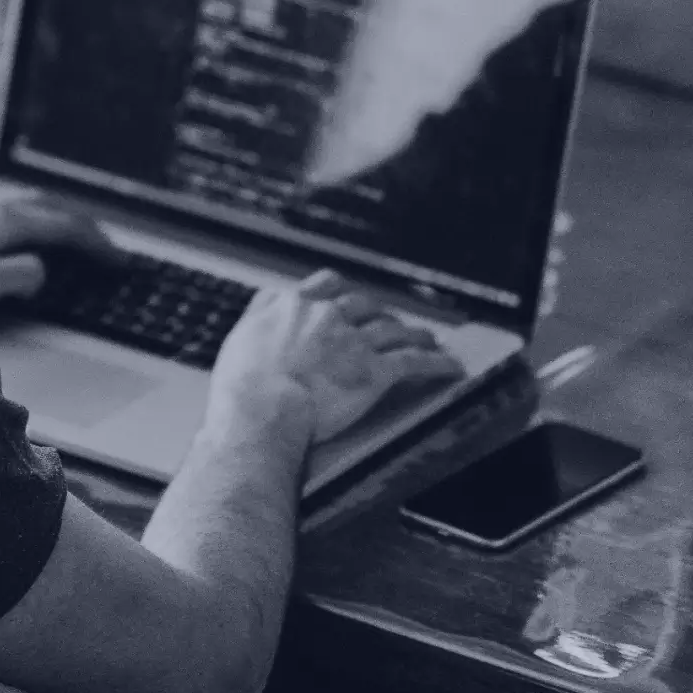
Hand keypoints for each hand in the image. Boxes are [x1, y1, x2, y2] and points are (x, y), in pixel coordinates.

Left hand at [0, 179, 115, 316]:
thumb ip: (21, 274)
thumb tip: (42, 268)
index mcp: (6, 217)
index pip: (65, 226)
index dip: (96, 244)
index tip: (119, 261)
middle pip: (50, 207)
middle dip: (81, 227)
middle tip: (104, 247)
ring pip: (26, 199)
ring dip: (54, 214)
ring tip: (70, 232)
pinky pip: (1, 200)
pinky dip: (24, 209)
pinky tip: (16, 214)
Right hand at [212, 273, 464, 446]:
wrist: (261, 407)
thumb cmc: (242, 382)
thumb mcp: (241, 335)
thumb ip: (259, 314)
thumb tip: (266, 301)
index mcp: (293, 305)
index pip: (326, 285)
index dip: (342, 292)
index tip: (348, 298)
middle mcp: (327, 316)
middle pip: (364, 306)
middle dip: (381, 314)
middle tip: (390, 323)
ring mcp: (354, 341)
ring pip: (395, 330)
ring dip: (416, 334)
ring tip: (429, 339)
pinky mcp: (377, 370)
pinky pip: (415, 362)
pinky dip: (437, 363)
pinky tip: (451, 366)